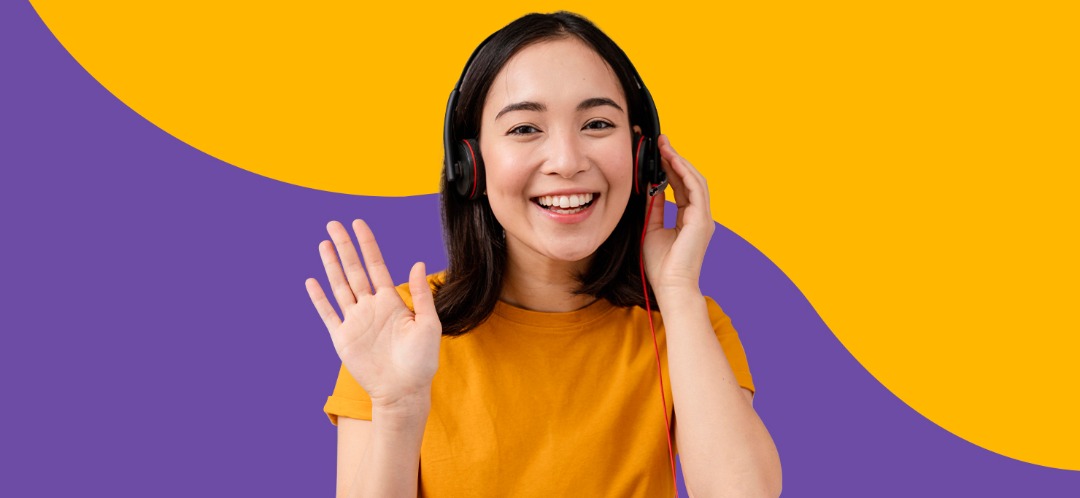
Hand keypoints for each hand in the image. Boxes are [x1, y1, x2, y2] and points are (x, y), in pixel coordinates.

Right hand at [305, 219, 441, 412]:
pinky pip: (328, 314)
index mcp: (391, 301)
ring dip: (330, 265)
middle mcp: (370, 307)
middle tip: (333, 223)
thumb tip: (418, 263)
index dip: (367, 244)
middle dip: (344, 247)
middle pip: (353, 269)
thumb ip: (421, 295)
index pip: (376, 265)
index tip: (358, 223)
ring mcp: (355, 321)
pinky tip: (312, 281)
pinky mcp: (342, 338)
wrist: (404, 391)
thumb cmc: (421, 361)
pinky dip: (319, 298)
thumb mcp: (428, 324)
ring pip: (339, 286)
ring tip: (323, 243)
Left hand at [641, 135, 714, 292]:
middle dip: (675, 159)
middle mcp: (699, 215)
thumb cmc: (661, 265)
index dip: (671, 168)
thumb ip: (654, 208)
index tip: (659, 153)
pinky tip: (672, 161)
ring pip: (695, 180)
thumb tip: (650, 188)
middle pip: (690, 179)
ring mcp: (703, 217)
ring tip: (665, 146)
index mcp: (689, 218)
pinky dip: (684, 173)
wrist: (670, 286)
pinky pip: (695, 189)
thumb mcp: (651, 229)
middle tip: (662, 142)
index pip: (681, 186)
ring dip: (680, 161)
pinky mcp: (701, 220)